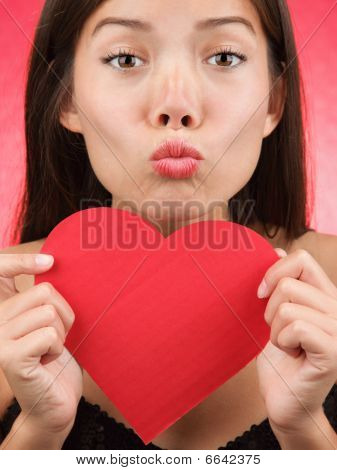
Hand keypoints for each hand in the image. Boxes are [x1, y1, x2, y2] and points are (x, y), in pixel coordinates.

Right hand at [0, 253, 82, 434]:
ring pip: (49, 313)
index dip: (22, 260)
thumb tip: (52, 261)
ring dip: (61, 333)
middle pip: (44, 291)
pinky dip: (57, 348)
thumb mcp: (52, 321)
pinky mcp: (9, 358)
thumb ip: (45, 298)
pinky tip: (47, 361)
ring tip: (51, 349)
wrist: (56, 402)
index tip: (49, 260)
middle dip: (62, 314)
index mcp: (5, 309)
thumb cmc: (58, 359)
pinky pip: (49, 334)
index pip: (4, 270)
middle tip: (56, 337)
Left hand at [255, 248, 336, 432]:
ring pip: (288, 307)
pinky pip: (296, 327)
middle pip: (289, 283)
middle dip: (270, 310)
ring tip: (287, 345)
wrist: (285, 401)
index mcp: (325, 296)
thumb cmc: (280, 359)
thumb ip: (281, 285)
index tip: (261, 294)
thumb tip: (278, 251)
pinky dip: (282, 342)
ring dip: (276, 330)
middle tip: (280, 332)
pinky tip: (293, 355)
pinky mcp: (333, 351)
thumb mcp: (276, 315)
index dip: (274, 272)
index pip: (301, 259)